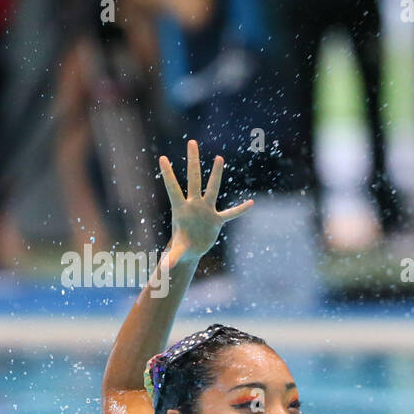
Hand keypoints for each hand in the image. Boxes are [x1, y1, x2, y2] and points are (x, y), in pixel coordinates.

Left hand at [159, 139, 252, 260]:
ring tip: (219, 157)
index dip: (168, 174)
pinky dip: (240, 210)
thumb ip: (170, 259)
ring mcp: (207, 210)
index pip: (173, 188)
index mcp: (181, 209)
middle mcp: (194, 205)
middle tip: (191, 142)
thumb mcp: (177, 253)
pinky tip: (250, 204)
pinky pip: (231, 214)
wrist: (191, 250)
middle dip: (193, 162)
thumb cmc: (181, 247)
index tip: (162, 157)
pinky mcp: (217, 220)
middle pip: (194, 179)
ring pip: (213, 188)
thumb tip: (162, 270)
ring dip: (216, 173)